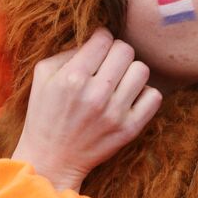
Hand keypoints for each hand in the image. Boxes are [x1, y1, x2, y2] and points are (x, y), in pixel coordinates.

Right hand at [12, 28, 161, 191]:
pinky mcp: (129, 129)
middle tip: (108, 63)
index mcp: (72, 78)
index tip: (98, 46)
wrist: (51, 159)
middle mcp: (96, 94)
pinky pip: (154, 96)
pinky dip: (144, 93)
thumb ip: (68, 52)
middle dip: (116, 52)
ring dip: (130, 71)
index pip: (103, 38)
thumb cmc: (45, 113)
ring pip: (141, 70)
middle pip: (125, 50)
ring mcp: (115, 113)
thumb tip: (96, 38)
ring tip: (118, 80)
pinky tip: (128, 97)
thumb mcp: (43, 76)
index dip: (101, 38)